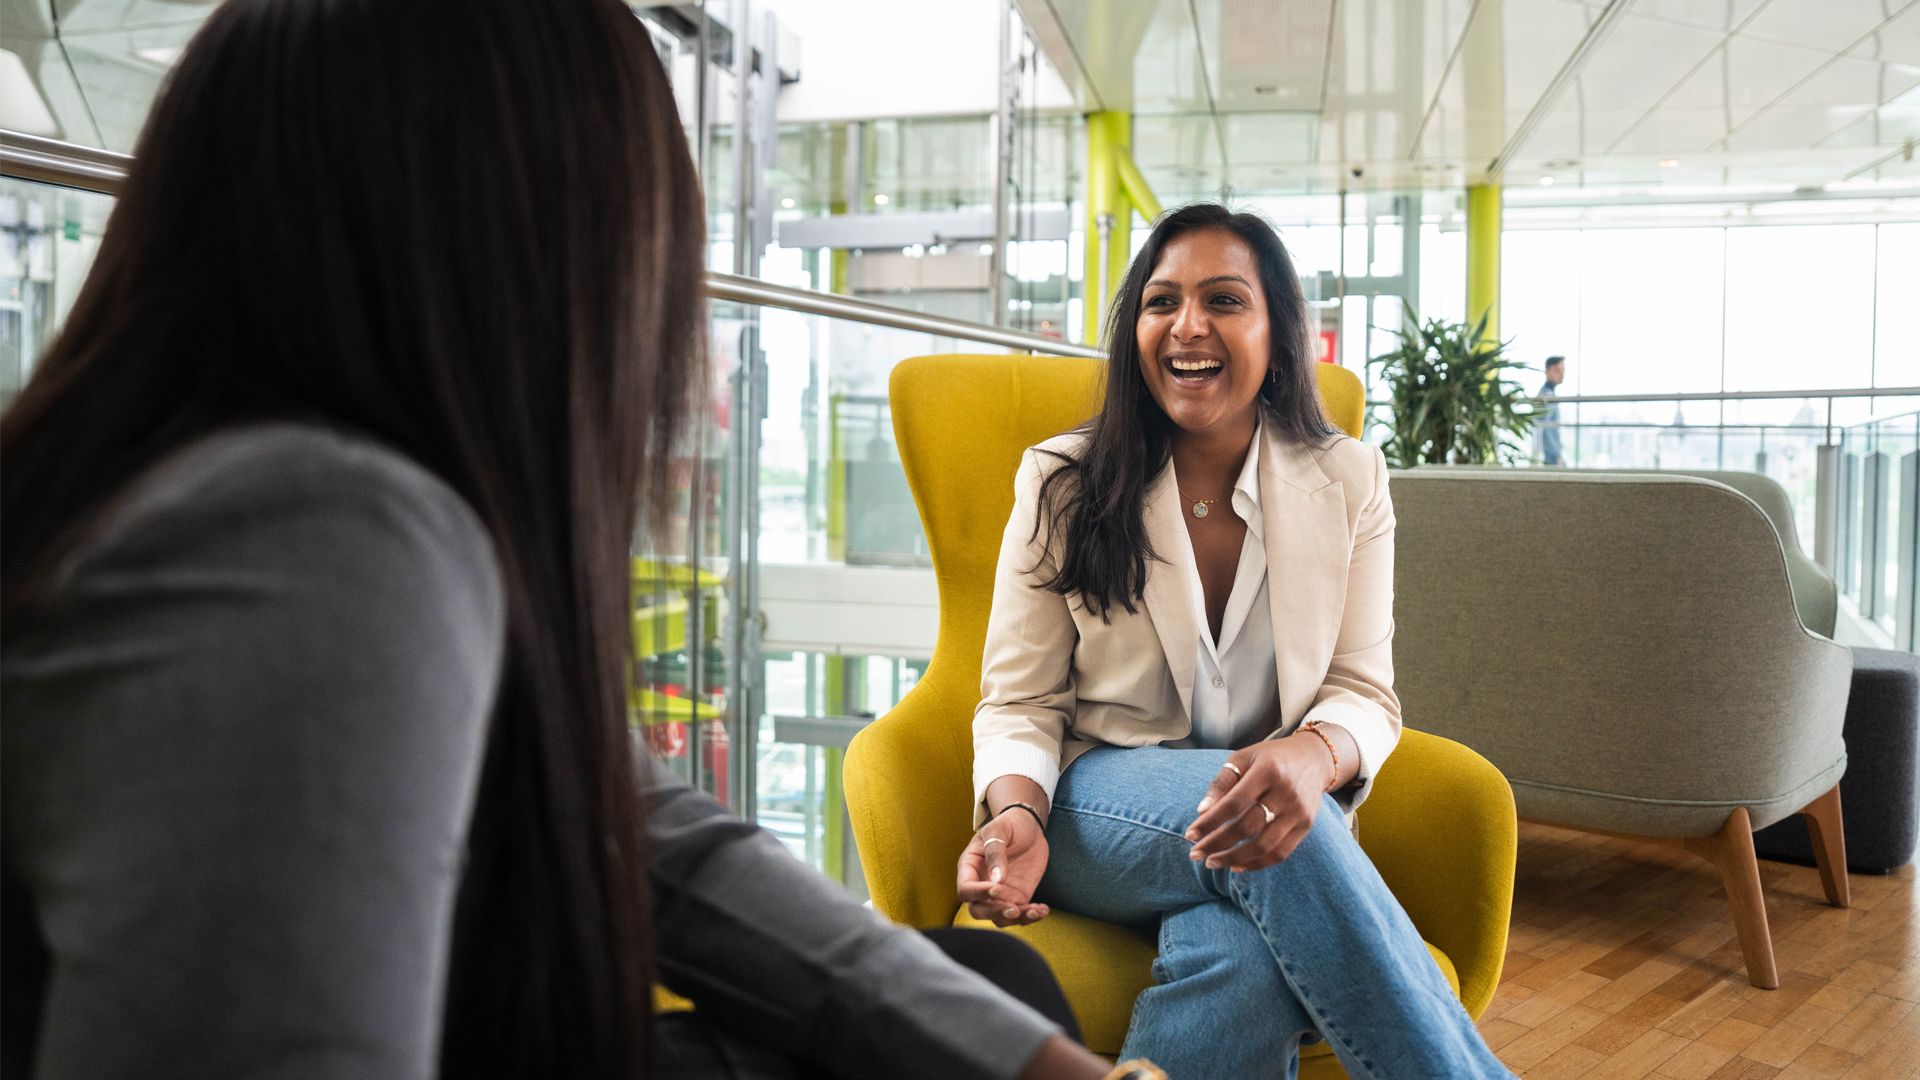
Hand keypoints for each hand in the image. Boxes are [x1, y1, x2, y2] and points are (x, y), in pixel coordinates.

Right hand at [957, 807, 1050, 926]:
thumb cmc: (1008, 824)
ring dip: (1016, 919)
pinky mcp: (1018, 897)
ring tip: (1035, 910)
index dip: (978, 893)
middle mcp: (982, 885)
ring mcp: (1000, 894)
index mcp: (970, 867)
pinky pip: (1021, 914)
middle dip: (995, 913)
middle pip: (979, 910)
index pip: (966, 889)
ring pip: (1000, 917)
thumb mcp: (998, 830)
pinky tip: (1043, 910)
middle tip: (1014, 909)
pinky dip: (1032, 916)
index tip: (996, 888)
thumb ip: (995, 853)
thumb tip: (997, 879)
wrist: (1028, 826)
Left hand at [1182, 736, 1336, 872]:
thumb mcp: (1243, 758)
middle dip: (1217, 844)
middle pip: (1247, 827)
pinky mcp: (1306, 826)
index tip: (1190, 834)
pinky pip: (1280, 853)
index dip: (1210, 822)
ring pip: (1263, 846)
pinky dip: (1256, 864)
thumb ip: (1222, 782)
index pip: (1233, 803)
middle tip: (1196, 854)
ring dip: (1234, 859)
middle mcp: (1286, 793)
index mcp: (1267, 771)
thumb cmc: (1270, 758)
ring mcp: (1298, 812)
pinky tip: (1236, 866)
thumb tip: (1202, 811)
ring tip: (1212, 862)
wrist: (1313, 759)